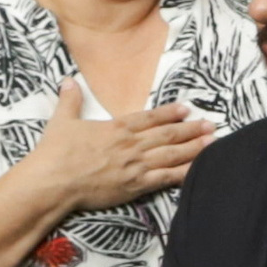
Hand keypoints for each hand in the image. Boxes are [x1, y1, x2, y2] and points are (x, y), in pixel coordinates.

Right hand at [12, 95, 213, 221]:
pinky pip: (165, 178)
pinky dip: (183, 174)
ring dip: (194, 148)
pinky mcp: (135, 185)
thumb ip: (70, 100)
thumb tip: (68, 80)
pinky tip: (198, 170)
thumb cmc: (55, 153)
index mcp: (116, 128)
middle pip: (167, 135)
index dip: (170, 113)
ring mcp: (135, 165)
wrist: (54, 181)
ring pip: (172, 155)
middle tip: (209, 124)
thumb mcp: (61, 121)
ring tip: (212, 143)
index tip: (186, 109)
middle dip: (191, 130)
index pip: (149, 118)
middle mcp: (131, 145)